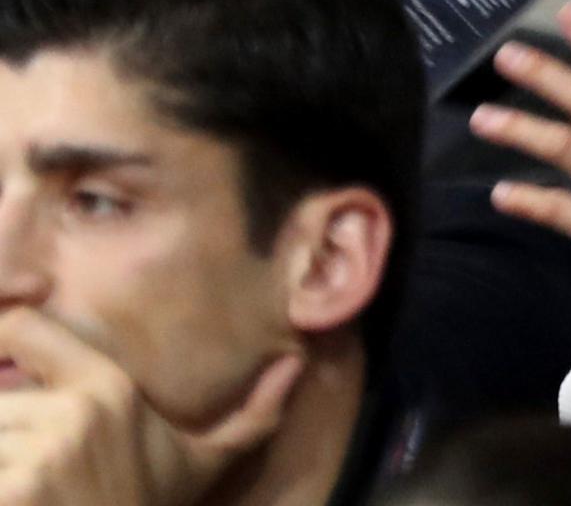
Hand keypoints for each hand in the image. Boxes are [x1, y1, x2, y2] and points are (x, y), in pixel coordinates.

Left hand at [0, 309, 301, 505]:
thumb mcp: (204, 462)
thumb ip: (250, 412)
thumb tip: (295, 363)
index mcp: (108, 389)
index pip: (18, 327)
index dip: (1, 335)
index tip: (8, 360)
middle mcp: (72, 414)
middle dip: (4, 429)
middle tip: (26, 458)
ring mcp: (37, 458)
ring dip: (1, 459)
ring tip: (28, 480)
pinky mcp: (13, 493)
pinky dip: (1, 483)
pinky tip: (24, 495)